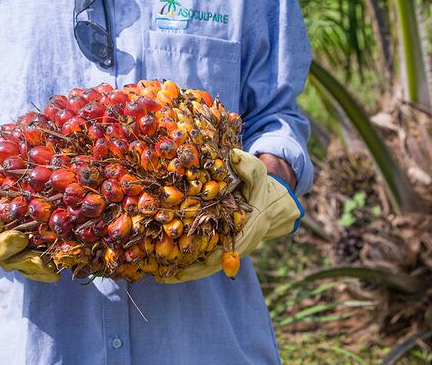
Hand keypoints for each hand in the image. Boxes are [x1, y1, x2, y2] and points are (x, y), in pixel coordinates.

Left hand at [155, 149, 302, 283]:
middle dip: (188, 271)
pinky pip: (205, 258)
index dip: (205, 261)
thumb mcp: (257, 173)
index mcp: (245, 230)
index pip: (224, 251)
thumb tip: (233, 155)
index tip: (188, 266)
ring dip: (185, 270)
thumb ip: (247, 165)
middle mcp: (236, 245)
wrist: (271, 202)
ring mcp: (228, 248)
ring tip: (159, 275)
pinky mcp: (222, 246)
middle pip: (210, 263)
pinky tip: (168, 266)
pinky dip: (189, 263)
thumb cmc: (261, 187)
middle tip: (162, 276)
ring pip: (206, 264)